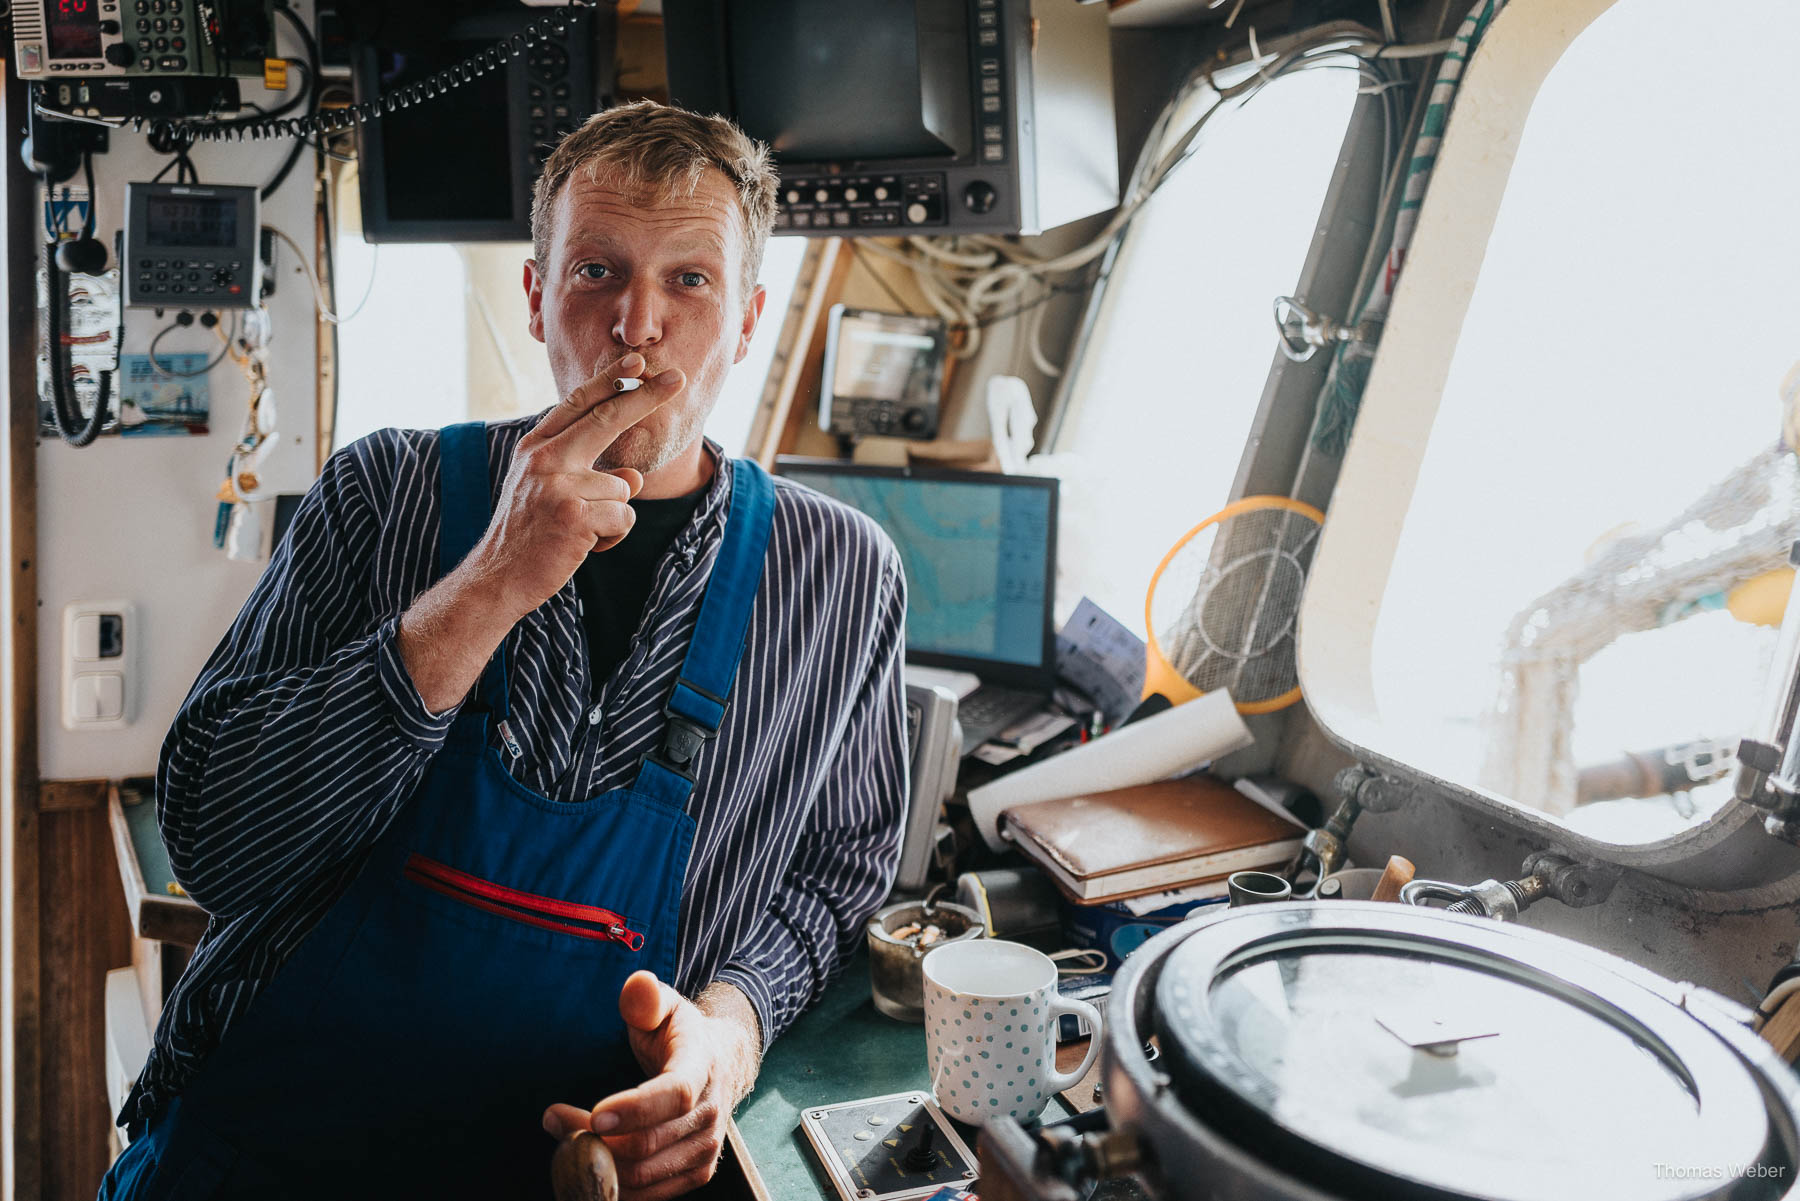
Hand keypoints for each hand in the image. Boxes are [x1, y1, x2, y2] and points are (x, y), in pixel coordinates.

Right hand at [471, 352, 685, 621]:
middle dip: (646, 397)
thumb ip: (592, 477)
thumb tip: (634, 478)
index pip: (578, 404)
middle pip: (606, 419)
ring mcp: (557, 485)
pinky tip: (582, 546)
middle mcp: (544, 459)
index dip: (610, 381)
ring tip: (577, 533)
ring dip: (612, 516)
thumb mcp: (554, 495)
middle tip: (678, 379)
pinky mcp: (574, 515)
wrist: (498, 576)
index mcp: (535, 447)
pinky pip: (623, 518)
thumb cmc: (530, 535)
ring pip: (622, 488)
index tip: (638, 362)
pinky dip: (612, 537)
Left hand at [542, 972, 756, 1200]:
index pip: (673, 1094)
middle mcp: (711, 1112)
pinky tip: (590, 1157)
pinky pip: (646, 1194)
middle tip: (553, 1118)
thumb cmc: (679, 1033)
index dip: (634, 1109)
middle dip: (591, 1137)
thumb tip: (636, 985)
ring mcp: (706, 1149)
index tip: (593, 1114)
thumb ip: (645, 997)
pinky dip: (611, 1184)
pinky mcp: (696, 1173)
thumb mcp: (664, 1005)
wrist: (720, 1064)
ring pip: (641, 1175)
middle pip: (646, 1143)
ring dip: (595, 1163)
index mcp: (702, 1065)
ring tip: (564, 1136)